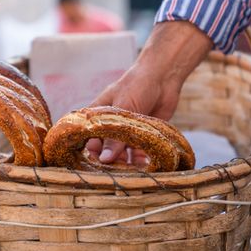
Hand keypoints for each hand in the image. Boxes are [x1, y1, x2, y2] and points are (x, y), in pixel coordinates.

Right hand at [88, 21, 212, 163]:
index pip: (86, 138)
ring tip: (131, 172)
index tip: (95, 166)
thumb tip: (104, 159)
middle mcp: (109, 126)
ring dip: (125, 164)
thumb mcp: (123, 108)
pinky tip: (144, 165)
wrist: (164, 77)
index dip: (89, 152)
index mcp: (97, 116)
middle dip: (109, 162)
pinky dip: (139, 160)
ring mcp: (125, 132)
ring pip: (120, 154)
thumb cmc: (137, 85)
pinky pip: (137, 153)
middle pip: (103, 150)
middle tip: (116, 173)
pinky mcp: (142, 136)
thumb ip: (114, 135)